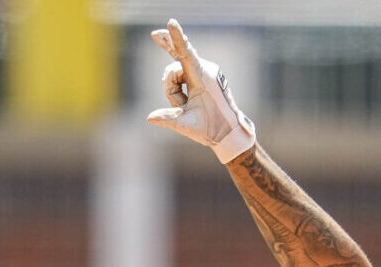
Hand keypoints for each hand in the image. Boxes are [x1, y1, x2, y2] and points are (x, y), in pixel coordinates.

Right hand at [145, 19, 255, 161]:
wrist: (230, 131)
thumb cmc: (212, 129)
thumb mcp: (187, 126)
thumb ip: (168, 119)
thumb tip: (150, 118)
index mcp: (202, 78)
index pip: (186, 54)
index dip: (176, 38)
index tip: (171, 22)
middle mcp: (205, 69)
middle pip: (175, 66)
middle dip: (171, 86)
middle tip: (180, 100)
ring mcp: (205, 70)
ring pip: (177, 71)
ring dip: (175, 90)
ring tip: (186, 106)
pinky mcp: (203, 73)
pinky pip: (184, 73)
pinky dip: (179, 88)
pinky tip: (186, 101)